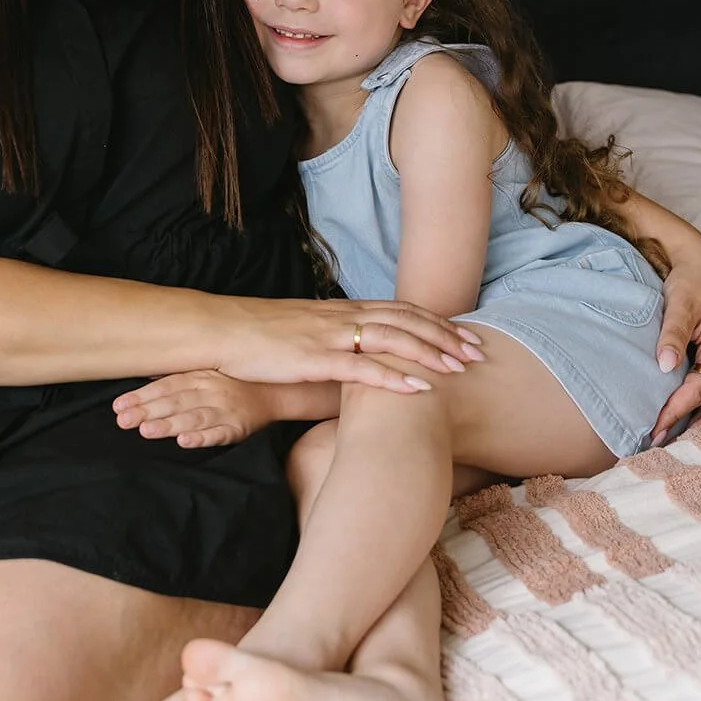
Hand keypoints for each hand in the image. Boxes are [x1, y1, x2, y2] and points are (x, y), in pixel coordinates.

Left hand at [114, 372, 273, 448]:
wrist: (274, 391)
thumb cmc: (232, 383)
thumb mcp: (205, 372)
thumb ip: (177, 375)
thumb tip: (145, 374)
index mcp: (199, 375)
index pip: (166, 385)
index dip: (141, 396)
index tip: (119, 406)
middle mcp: (210, 390)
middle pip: (175, 401)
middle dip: (147, 411)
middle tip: (124, 420)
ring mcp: (224, 409)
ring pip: (193, 417)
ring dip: (169, 424)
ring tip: (146, 431)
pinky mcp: (238, 428)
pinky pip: (218, 433)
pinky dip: (202, 437)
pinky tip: (185, 442)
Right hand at [216, 295, 483, 394]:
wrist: (222, 329)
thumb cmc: (259, 335)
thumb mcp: (304, 330)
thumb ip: (333, 337)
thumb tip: (356, 352)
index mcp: (341, 310)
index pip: (399, 310)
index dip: (435, 322)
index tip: (464, 334)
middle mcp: (342, 318)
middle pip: (405, 322)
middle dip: (445, 336)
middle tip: (478, 352)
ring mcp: (330, 337)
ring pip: (392, 340)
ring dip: (430, 354)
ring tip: (460, 369)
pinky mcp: (315, 360)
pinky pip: (362, 369)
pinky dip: (395, 378)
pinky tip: (420, 390)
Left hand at [651, 250, 700, 442]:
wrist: (699, 268)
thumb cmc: (691, 283)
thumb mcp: (681, 302)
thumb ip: (673, 332)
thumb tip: (665, 364)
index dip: (678, 408)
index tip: (656, 424)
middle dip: (692, 428)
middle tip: (661, 444)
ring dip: (695, 422)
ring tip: (667, 439)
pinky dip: (694, 408)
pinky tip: (676, 418)